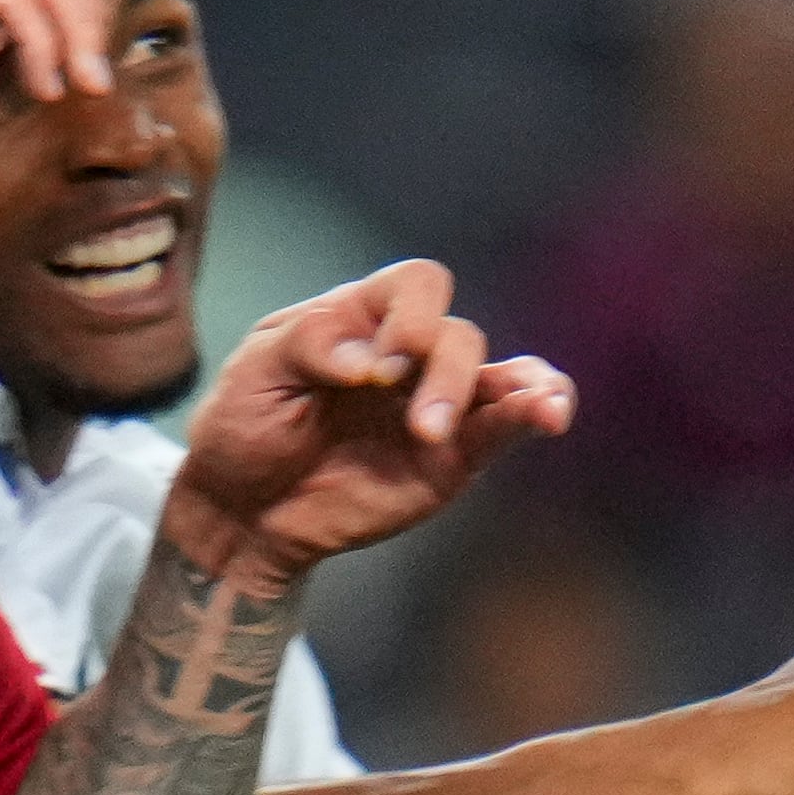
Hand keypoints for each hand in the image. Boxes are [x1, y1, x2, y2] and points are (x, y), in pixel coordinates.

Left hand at [167, 260, 573, 581]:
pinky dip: (534, 414)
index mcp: (362, 317)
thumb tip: (370, 359)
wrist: (242, 509)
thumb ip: (309, 346)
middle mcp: (410, 355)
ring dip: (520, 389)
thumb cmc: (243, 425)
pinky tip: (550, 414)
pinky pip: (505, 428)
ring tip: (538, 408)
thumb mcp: (254, 373)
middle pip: (459, 337)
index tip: (375, 368)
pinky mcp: (452, 459)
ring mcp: (435, 406)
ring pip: (501, 377)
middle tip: (415, 423)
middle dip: (442, 374)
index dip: (412, 315)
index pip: (418, 285)